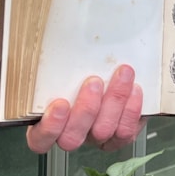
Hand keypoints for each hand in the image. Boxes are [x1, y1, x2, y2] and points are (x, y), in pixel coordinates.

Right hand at [26, 65, 144, 153]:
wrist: (113, 67)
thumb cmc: (79, 66)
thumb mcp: (57, 60)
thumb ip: (50, 61)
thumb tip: (42, 37)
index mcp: (48, 121)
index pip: (39, 139)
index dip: (49, 127)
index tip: (60, 103)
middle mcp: (70, 133)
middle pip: (72, 138)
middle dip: (86, 110)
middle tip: (94, 82)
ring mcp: (94, 137)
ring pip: (102, 132)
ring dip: (114, 102)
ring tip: (122, 74)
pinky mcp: (118, 136)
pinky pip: (126, 131)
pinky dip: (131, 110)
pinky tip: (135, 89)